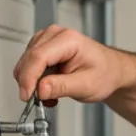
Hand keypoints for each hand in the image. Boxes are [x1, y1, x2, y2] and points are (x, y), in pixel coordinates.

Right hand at [13, 25, 134, 105]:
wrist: (110, 71)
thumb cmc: (104, 73)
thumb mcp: (86, 85)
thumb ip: (62, 87)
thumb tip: (40, 89)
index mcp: (69, 39)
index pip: (39, 56)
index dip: (29, 78)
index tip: (27, 96)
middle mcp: (55, 35)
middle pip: (29, 59)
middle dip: (30, 83)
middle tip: (40, 100)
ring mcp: (47, 39)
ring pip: (26, 63)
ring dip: (33, 83)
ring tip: (51, 94)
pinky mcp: (43, 48)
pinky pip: (29, 64)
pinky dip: (34, 80)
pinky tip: (48, 87)